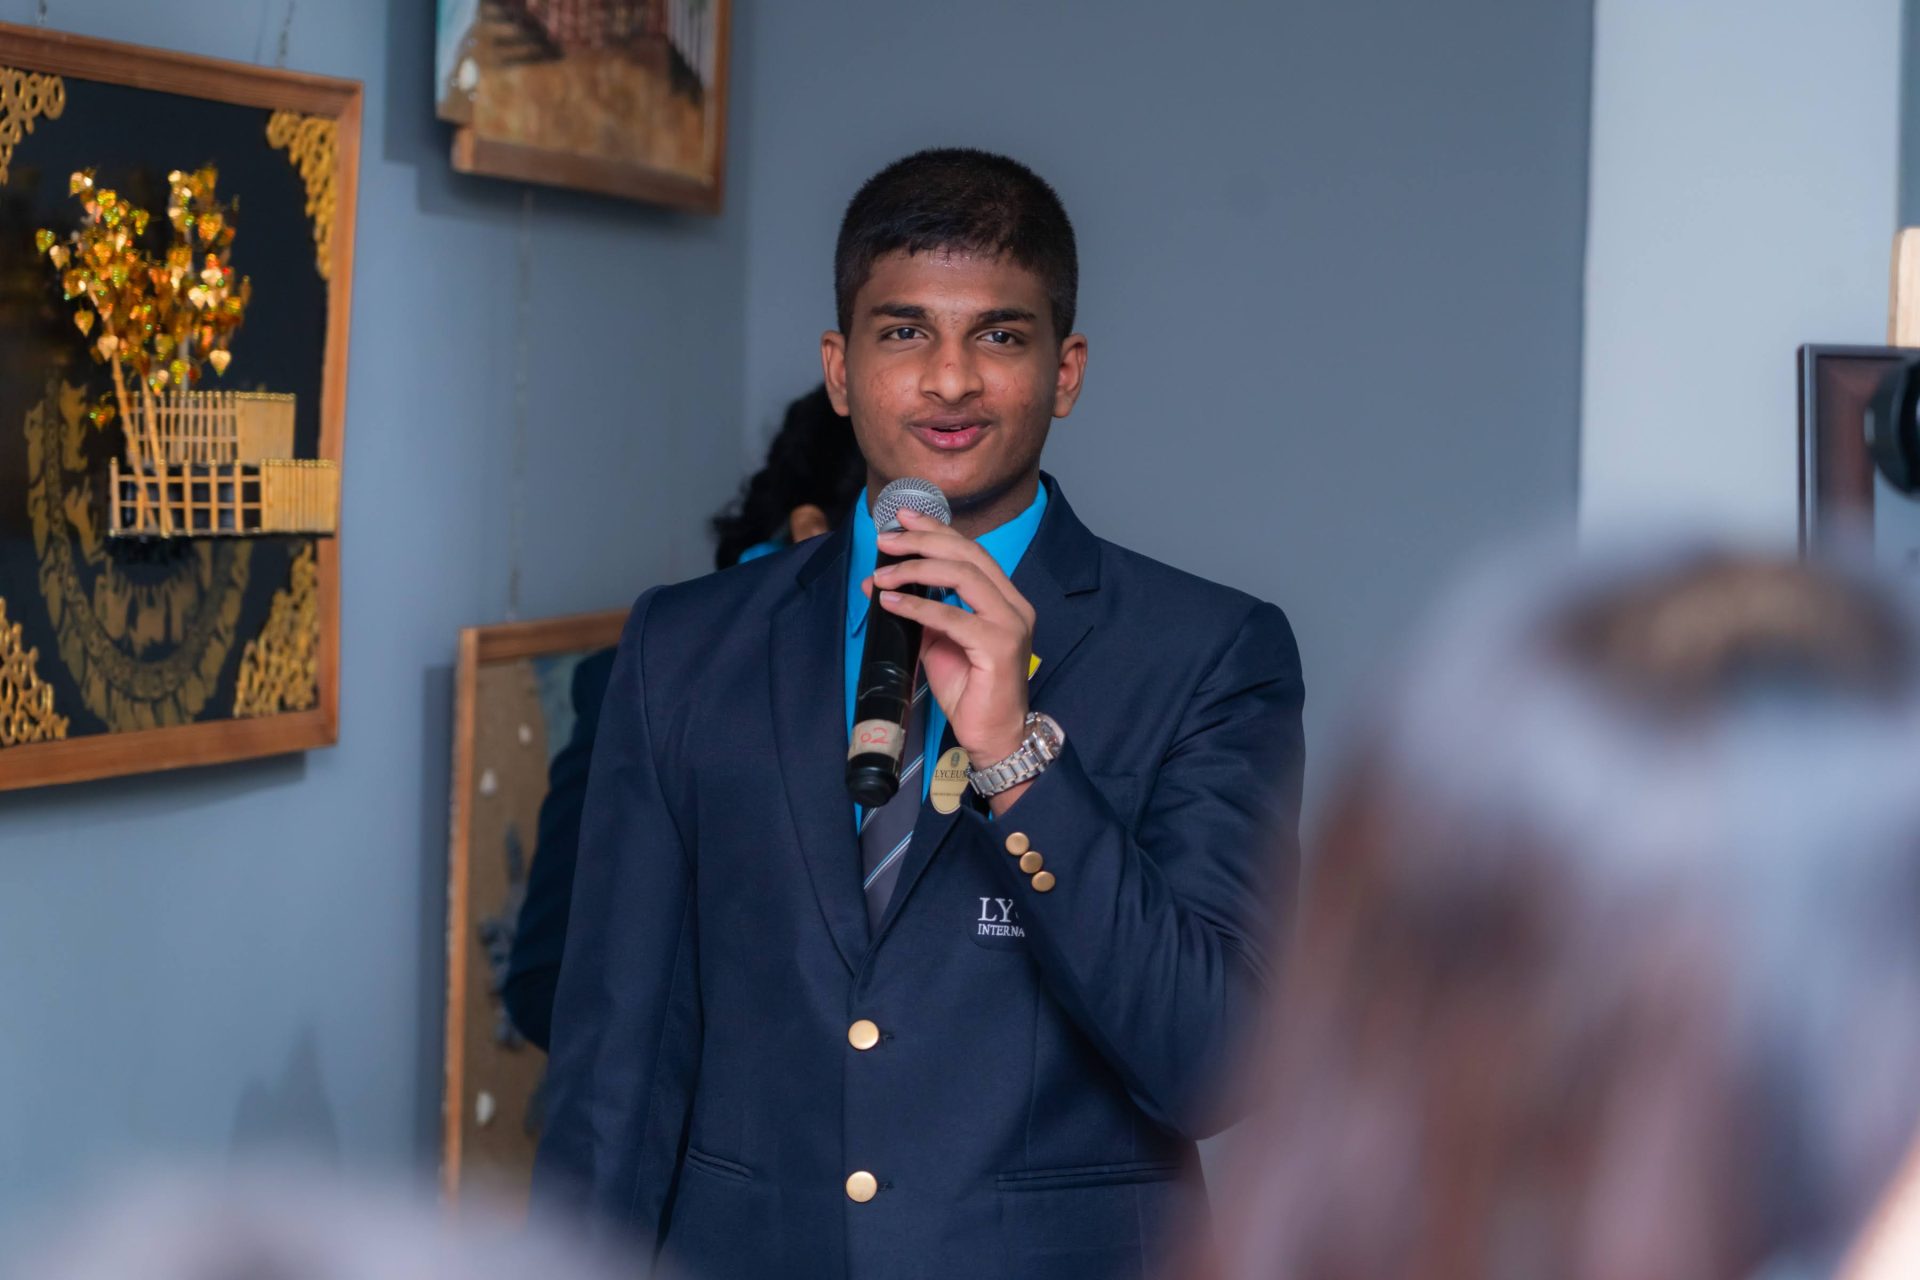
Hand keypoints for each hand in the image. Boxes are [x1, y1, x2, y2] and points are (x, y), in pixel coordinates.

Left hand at [863, 507, 1035, 772]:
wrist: (993, 736)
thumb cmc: (971, 691)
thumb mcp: (939, 643)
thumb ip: (918, 612)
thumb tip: (880, 586)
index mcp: (1005, 599)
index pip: (971, 551)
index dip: (936, 530)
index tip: (902, 518)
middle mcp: (1014, 605)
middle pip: (968, 555)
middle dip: (922, 541)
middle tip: (885, 539)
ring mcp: (1011, 624)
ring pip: (963, 577)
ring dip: (915, 570)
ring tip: (882, 575)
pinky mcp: (999, 647)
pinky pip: (953, 617)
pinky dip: (918, 607)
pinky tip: (892, 603)